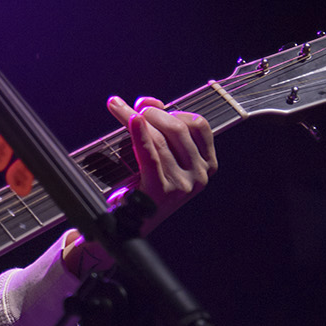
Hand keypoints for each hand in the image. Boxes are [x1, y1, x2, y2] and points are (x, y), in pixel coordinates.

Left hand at [62, 95, 216, 276]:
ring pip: (160, 139)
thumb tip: (148, 101)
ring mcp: (184, 184)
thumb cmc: (143, 185)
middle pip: (178, 128)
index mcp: (207, 165)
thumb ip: (158, 126)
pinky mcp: (162, 190)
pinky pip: (151, 154)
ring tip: (119, 109)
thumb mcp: (159, 154)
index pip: (199, 125)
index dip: (174, 109)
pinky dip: (139, 134)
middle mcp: (200, 175)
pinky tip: (131, 119)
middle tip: (132, 109)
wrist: (128, 224)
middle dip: (153, 112)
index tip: (149, 106)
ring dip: (137, 118)